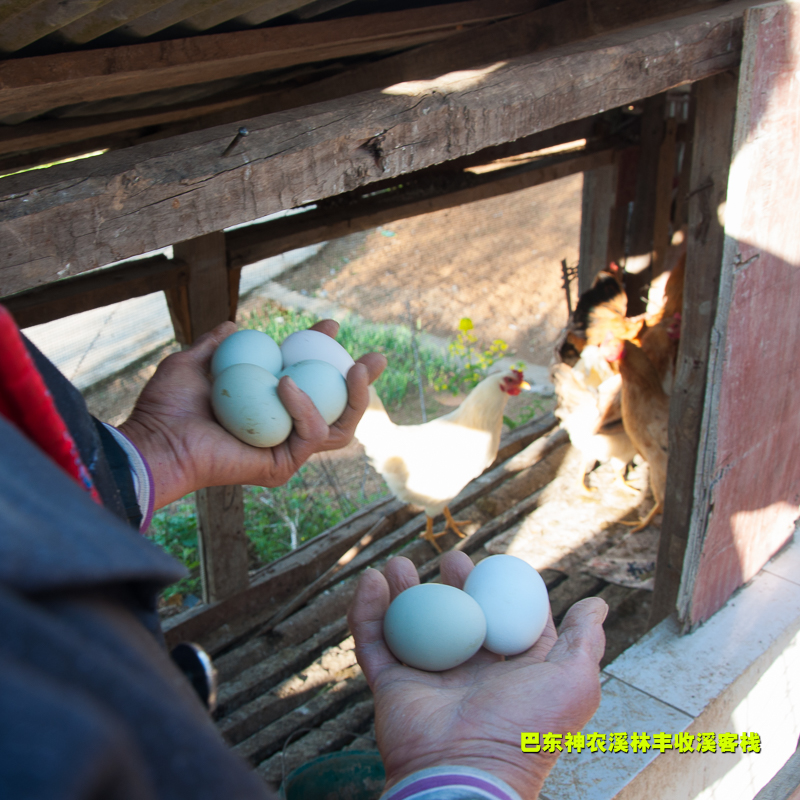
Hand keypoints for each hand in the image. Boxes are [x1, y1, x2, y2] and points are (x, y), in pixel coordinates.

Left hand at [118, 320, 385, 508]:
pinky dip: (306, 406)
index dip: (322, 352)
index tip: (331, 325)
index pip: (306, 380)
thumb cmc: (167, 407)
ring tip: (357, 369)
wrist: (156, 440)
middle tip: (376, 358)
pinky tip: (287, 382)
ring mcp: (285, 449)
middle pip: (336, 408)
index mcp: (266, 406)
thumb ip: (216, 345)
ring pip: (339, 426)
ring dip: (356, 397)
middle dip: (362, 383)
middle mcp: (281, 429)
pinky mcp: (284, 464)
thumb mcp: (193, 363)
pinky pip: (311, 433)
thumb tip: (235, 326)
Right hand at [348, 552, 606, 798]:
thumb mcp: (573, 682)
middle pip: (456, 616)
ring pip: (411, 624)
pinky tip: (372, 582)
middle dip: (452, 584)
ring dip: (402, 590)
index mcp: (510, 671)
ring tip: (399, 564)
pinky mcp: (392, 686)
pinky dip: (367, 612)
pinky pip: (374, 642)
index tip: (494, 563)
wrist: (469, 773)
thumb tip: (595, 604)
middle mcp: (469, 673)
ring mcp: (428, 679)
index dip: (500, 591)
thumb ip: (584, 642)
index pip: (504, 620)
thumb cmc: (528, 729)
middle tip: (450, 560)